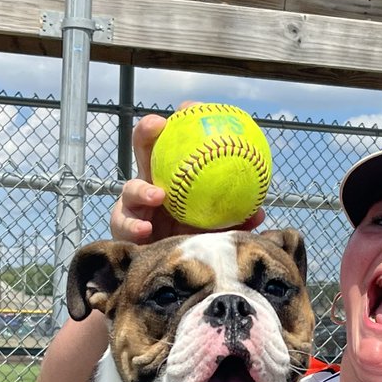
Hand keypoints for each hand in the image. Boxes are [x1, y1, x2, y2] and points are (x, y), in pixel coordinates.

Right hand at [110, 104, 266, 244]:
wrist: (176, 272)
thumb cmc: (199, 242)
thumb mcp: (219, 228)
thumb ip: (236, 219)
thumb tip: (259, 211)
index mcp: (174, 177)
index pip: (175, 142)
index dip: (181, 122)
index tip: (193, 109)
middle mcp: (151, 185)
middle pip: (144, 150)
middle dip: (147, 131)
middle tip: (158, 125)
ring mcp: (135, 206)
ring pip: (130, 189)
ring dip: (142, 189)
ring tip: (158, 195)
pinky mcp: (123, 230)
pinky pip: (123, 225)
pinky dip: (133, 227)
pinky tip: (145, 231)